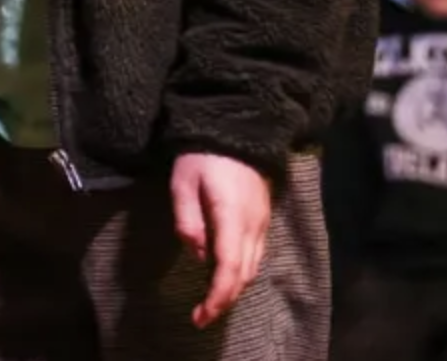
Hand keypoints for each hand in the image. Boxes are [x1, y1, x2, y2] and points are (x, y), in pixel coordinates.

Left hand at [170, 152, 271, 328]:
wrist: (237, 131)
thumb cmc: (202, 155)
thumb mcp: (183, 182)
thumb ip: (187, 219)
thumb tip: (196, 255)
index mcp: (232, 217)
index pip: (229, 267)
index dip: (217, 296)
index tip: (201, 315)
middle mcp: (253, 225)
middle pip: (244, 274)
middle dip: (224, 299)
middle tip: (201, 316)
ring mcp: (262, 223)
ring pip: (253, 267)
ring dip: (234, 287)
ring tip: (211, 300)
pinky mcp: (263, 219)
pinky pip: (256, 254)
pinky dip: (242, 271)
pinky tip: (225, 274)